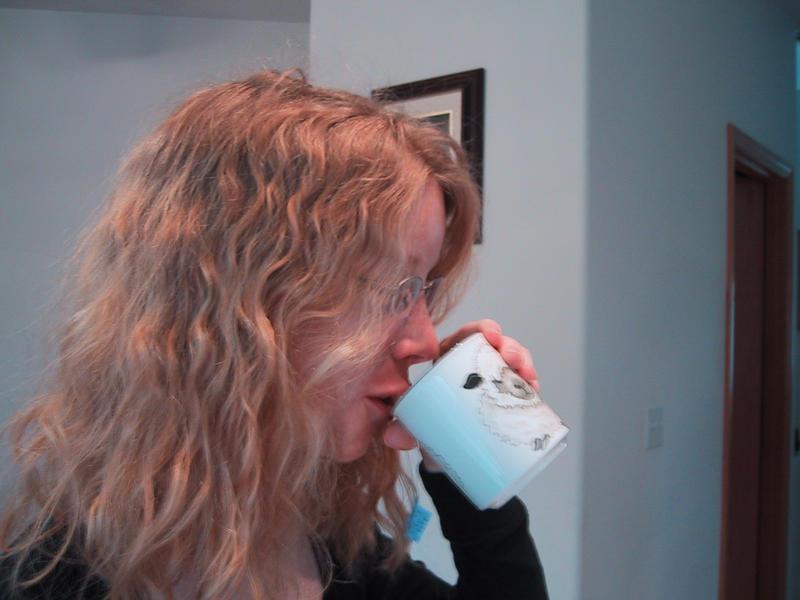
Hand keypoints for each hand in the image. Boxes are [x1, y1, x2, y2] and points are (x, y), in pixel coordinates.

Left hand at [382, 319, 539, 464]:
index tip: (490, 334)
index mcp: (449, 361)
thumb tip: (393, 436)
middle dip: (508, 345)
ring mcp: (493, 382)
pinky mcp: (506, 400)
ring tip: (526, 373)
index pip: (465, 336)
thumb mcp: (414, 423)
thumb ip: (401, 428)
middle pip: (495, 347)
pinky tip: (535, 388)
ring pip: (512, 364)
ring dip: (522, 362)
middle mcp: (474, 367)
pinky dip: (531, 385)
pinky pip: (522, 387)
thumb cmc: (427, 428)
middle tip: (509, 357)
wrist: (444, 457)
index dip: (480, 329)